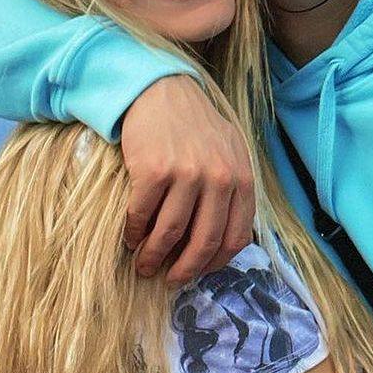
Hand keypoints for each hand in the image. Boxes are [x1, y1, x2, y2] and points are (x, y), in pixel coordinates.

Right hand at [120, 76, 254, 282]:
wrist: (163, 93)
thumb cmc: (196, 129)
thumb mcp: (230, 155)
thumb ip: (234, 192)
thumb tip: (225, 243)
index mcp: (241, 178)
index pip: (236, 237)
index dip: (215, 263)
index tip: (198, 272)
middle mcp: (218, 178)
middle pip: (204, 241)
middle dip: (185, 269)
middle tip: (169, 280)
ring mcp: (186, 173)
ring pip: (170, 233)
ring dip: (154, 257)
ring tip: (144, 265)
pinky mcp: (153, 170)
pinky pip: (142, 215)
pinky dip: (134, 234)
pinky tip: (131, 239)